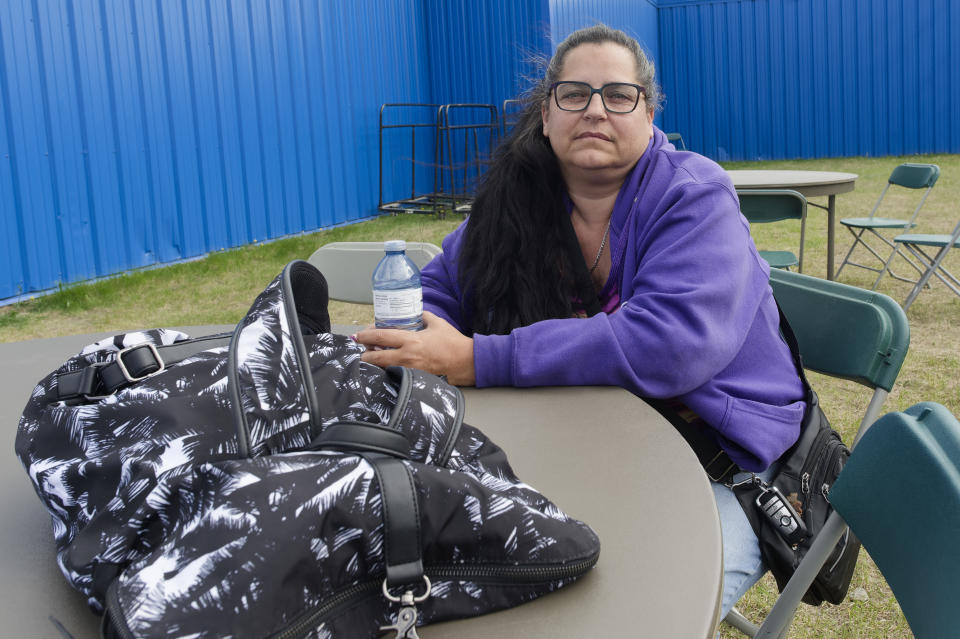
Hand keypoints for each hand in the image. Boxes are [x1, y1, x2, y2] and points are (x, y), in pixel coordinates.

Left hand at [355, 312, 475, 385]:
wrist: (465, 362)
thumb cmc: (452, 342)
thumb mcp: (437, 323)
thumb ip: (423, 316)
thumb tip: (416, 312)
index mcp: (410, 340)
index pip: (380, 337)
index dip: (365, 336)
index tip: (358, 335)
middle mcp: (407, 356)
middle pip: (375, 358)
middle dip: (364, 355)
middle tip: (362, 350)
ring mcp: (410, 370)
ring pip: (382, 369)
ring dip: (375, 364)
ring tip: (373, 358)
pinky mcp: (414, 379)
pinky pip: (395, 375)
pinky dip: (387, 371)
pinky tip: (387, 367)